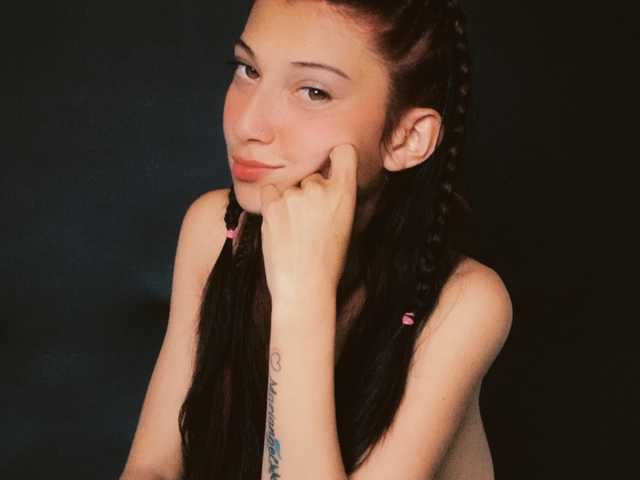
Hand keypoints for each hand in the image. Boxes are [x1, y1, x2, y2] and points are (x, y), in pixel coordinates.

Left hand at [259, 144, 358, 301]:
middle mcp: (319, 188)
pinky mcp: (271, 204)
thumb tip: (325, 182)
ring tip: (296, 230)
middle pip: (312, 175)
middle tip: (311, 221)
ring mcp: (293, 195)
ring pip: (291, 186)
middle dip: (311, 191)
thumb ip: (336, 198)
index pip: (343, 152)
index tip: (334, 164)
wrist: (304, 286)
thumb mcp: (345, 224)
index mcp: (344, 192)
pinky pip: (270, 192)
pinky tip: (281, 225)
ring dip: (291, 200)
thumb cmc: (328, 261)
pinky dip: (273, 203)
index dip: (337, 157)